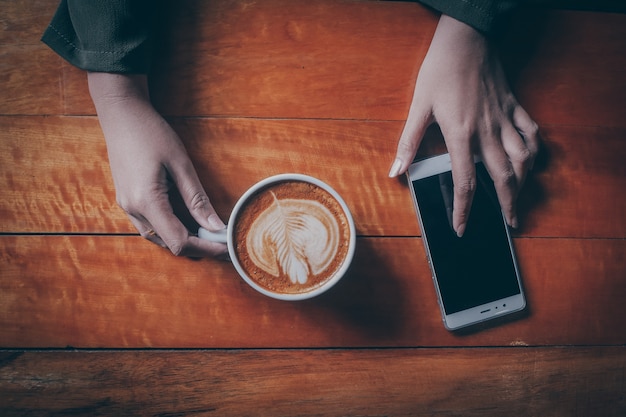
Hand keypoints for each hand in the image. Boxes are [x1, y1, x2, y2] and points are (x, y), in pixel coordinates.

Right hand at [88, 72, 227, 256]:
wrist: (121, 114)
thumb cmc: (151, 133)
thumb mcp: (181, 165)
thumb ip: (197, 200)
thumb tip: (217, 227)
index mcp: (147, 201)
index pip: (179, 241)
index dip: (205, 249)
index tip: (225, 247)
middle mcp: (133, 209)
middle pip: (168, 244)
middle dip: (197, 246)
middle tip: (222, 240)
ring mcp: (126, 206)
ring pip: (157, 237)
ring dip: (183, 239)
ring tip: (208, 233)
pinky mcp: (126, 199)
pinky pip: (149, 225)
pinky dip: (170, 228)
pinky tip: (186, 221)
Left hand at [389, 15, 539, 235]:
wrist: (466, 38)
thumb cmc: (440, 70)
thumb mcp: (419, 106)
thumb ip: (409, 141)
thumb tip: (395, 171)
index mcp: (461, 135)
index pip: (466, 183)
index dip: (464, 210)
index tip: (462, 228)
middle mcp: (487, 132)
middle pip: (504, 177)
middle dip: (509, 204)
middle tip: (512, 223)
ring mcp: (505, 119)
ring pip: (523, 158)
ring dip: (525, 182)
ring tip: (521, 198)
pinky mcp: (514, 105)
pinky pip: (531, 132)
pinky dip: (535, 149)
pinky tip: (531, 160)